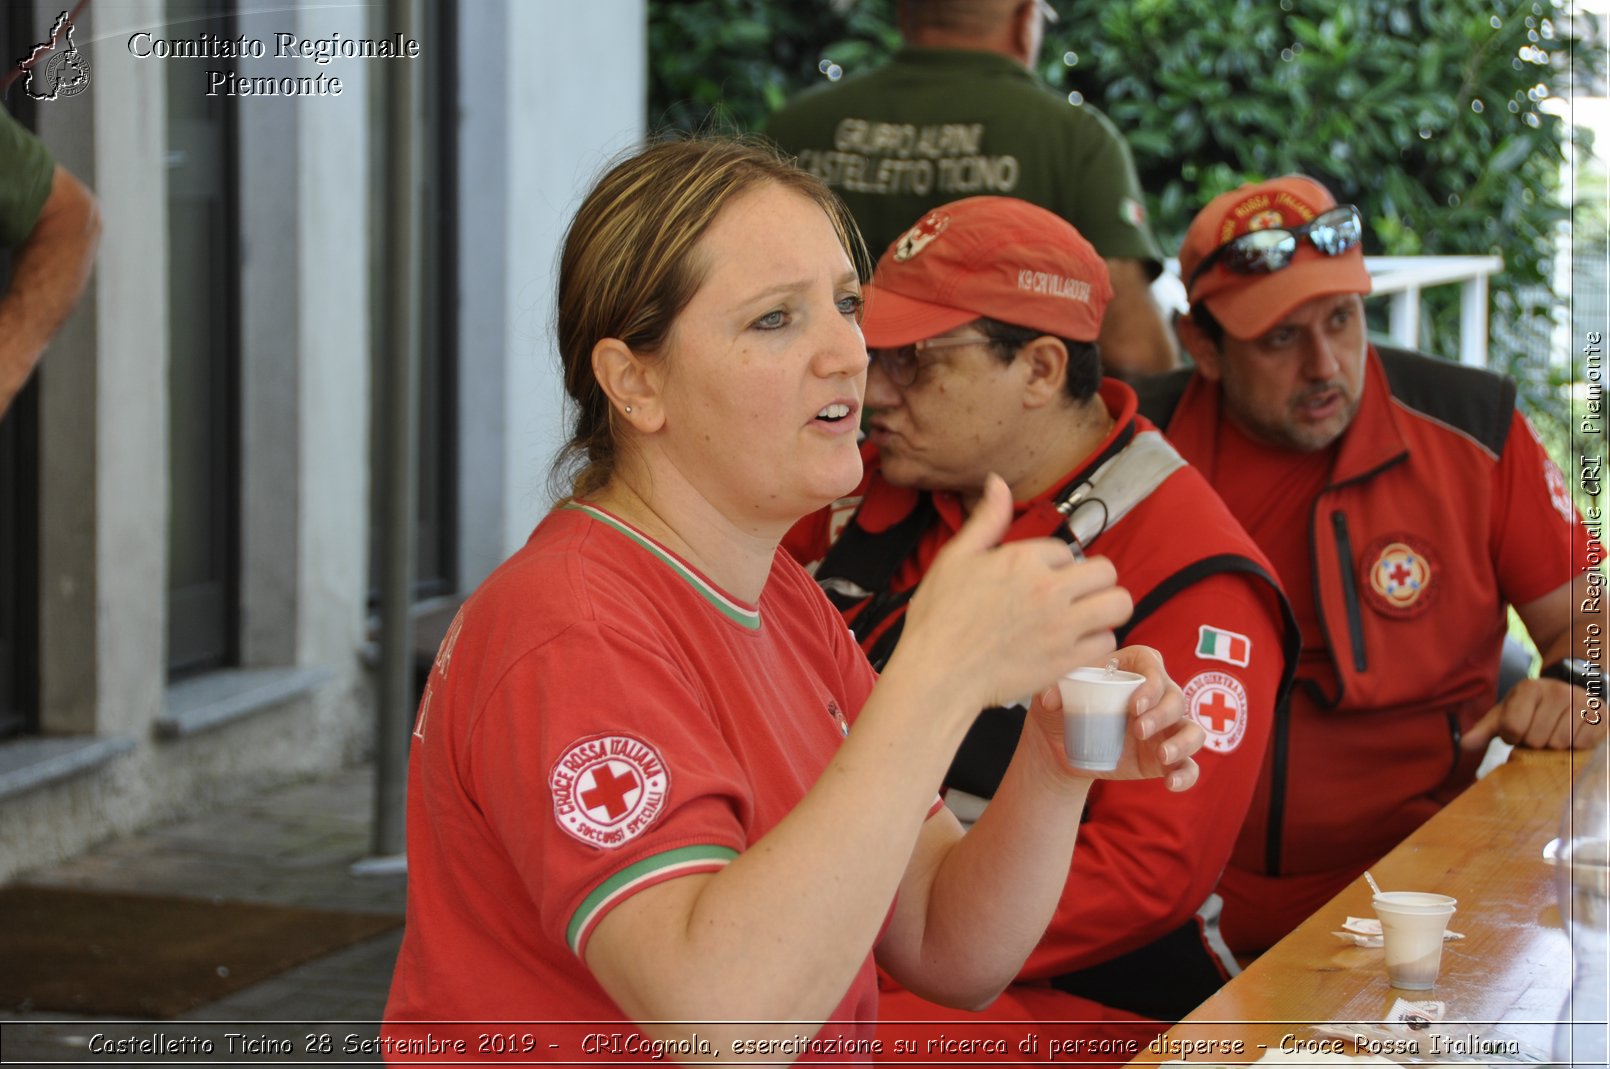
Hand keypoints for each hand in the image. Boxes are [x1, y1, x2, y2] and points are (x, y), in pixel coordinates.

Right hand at [893, 475, 1132, 715]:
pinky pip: (1107, 642)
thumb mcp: (955, 558)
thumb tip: (998, 482)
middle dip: (1092, 580)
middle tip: (1074, 594)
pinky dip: (1095, 643)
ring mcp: (1061, 625)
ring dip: (1106, 608)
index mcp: (1022, 559)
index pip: (1065, 549)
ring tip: (1087, 615)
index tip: (1038, 580)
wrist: (937, 674)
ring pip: (1118, 604)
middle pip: (1106, 571)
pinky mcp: (1066, 659)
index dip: (1054, 564)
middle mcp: (1049, 588)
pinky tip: (1075, 643)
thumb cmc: (939, 618)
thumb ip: (986, 520)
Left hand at [1027, 645, 1203, 790]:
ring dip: (1183, 742)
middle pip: (1175, 697)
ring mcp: (1164, 729)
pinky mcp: (1164, 758)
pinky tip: (1171, 784)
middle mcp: (1154, 697)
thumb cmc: (1060, 711)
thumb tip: (1049, 699)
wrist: (1060, 749)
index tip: (1134, 704)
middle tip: (1137, 730)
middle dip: (1162, 714)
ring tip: (1162, 756)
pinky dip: (1186, 774)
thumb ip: (1050, 692)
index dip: (1152, 682)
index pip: (1152, 664)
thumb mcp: (1050, 699)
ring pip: (1192, 731)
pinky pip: (1189, 766)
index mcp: (1130, 671)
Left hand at [1463, 676, 1607, 754]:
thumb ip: (1484, 729)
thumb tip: (1465, 745)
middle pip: (1537, 740)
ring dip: (1554, 747)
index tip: (1517, 731)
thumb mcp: (1506, 713)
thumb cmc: (1532, 708)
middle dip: (1534, 742)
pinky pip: (1582, 744)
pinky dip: (1574, 746)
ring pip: (1560, 744)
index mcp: (1528, 688)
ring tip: (1554, 732)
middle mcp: (1556, 691)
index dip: (1512, 737)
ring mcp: (1580, 701)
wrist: (1571, 690)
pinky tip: (1571, 733)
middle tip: (1538, 731)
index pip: (1512, 729)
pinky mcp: (1600, 714)